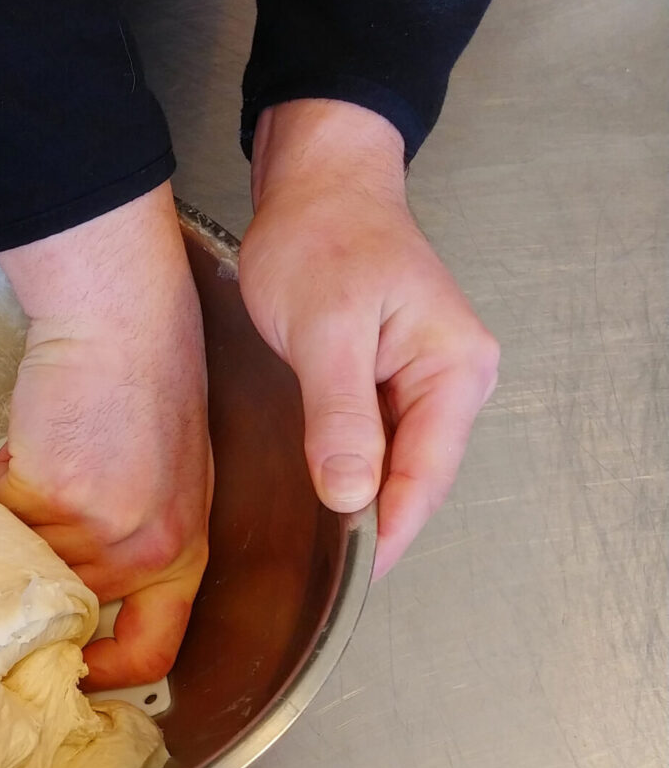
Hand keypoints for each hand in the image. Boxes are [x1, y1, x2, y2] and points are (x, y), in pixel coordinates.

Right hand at [0, 183, 213, 688]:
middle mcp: (149, 550)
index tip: (64, 670)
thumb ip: (133, 544)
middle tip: (19, 545)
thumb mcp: (166, 480)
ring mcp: (100, 524)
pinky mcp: (52, 491)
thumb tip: (73, 598)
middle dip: (34, 574)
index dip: (100, 675)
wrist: (121, 317)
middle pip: (66, 605)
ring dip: (13, 520)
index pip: (151, 652)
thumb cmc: (142, 384)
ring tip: (37, 467)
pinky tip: (28, 442)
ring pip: (23, 558)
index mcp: (183, 553)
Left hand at [242, 99, 499, 576]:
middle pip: (414, 479)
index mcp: (454, 369)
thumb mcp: (325, 330)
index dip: (387, 532)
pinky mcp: (388, 380)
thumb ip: (341, 414)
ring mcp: (422, 382)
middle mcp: (451, 381)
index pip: (425, 477)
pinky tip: (315, 497)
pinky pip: (374, 442)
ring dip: (358, 504)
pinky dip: (348, 472)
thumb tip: (353, 495)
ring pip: (392, 466)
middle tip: (319, 580)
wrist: (315, 186)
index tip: (349, 580)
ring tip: (313, 552)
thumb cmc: (322, 239)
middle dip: (373, 526)